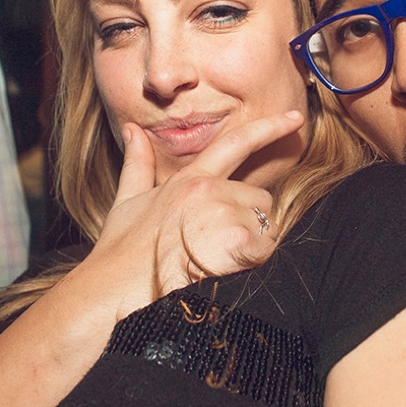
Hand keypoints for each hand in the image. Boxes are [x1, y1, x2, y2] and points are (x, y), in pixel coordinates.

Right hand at [91, 110, 304, 309]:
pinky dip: (252, 261)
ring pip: (267, 225)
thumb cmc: (119, 255)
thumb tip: (133, 129)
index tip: (295, 116)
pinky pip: (265, 247)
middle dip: (250, 223)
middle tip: (214, 248)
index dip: (269, 128)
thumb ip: (137, 164)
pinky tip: (225, 271)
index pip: (236, 143)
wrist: (111, 290)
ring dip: (251, 245)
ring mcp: (222, 211)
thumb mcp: (126, 202)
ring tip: (214, 262)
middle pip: (260, 199)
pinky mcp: (234, 239)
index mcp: (189, 179)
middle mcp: (209, 189)